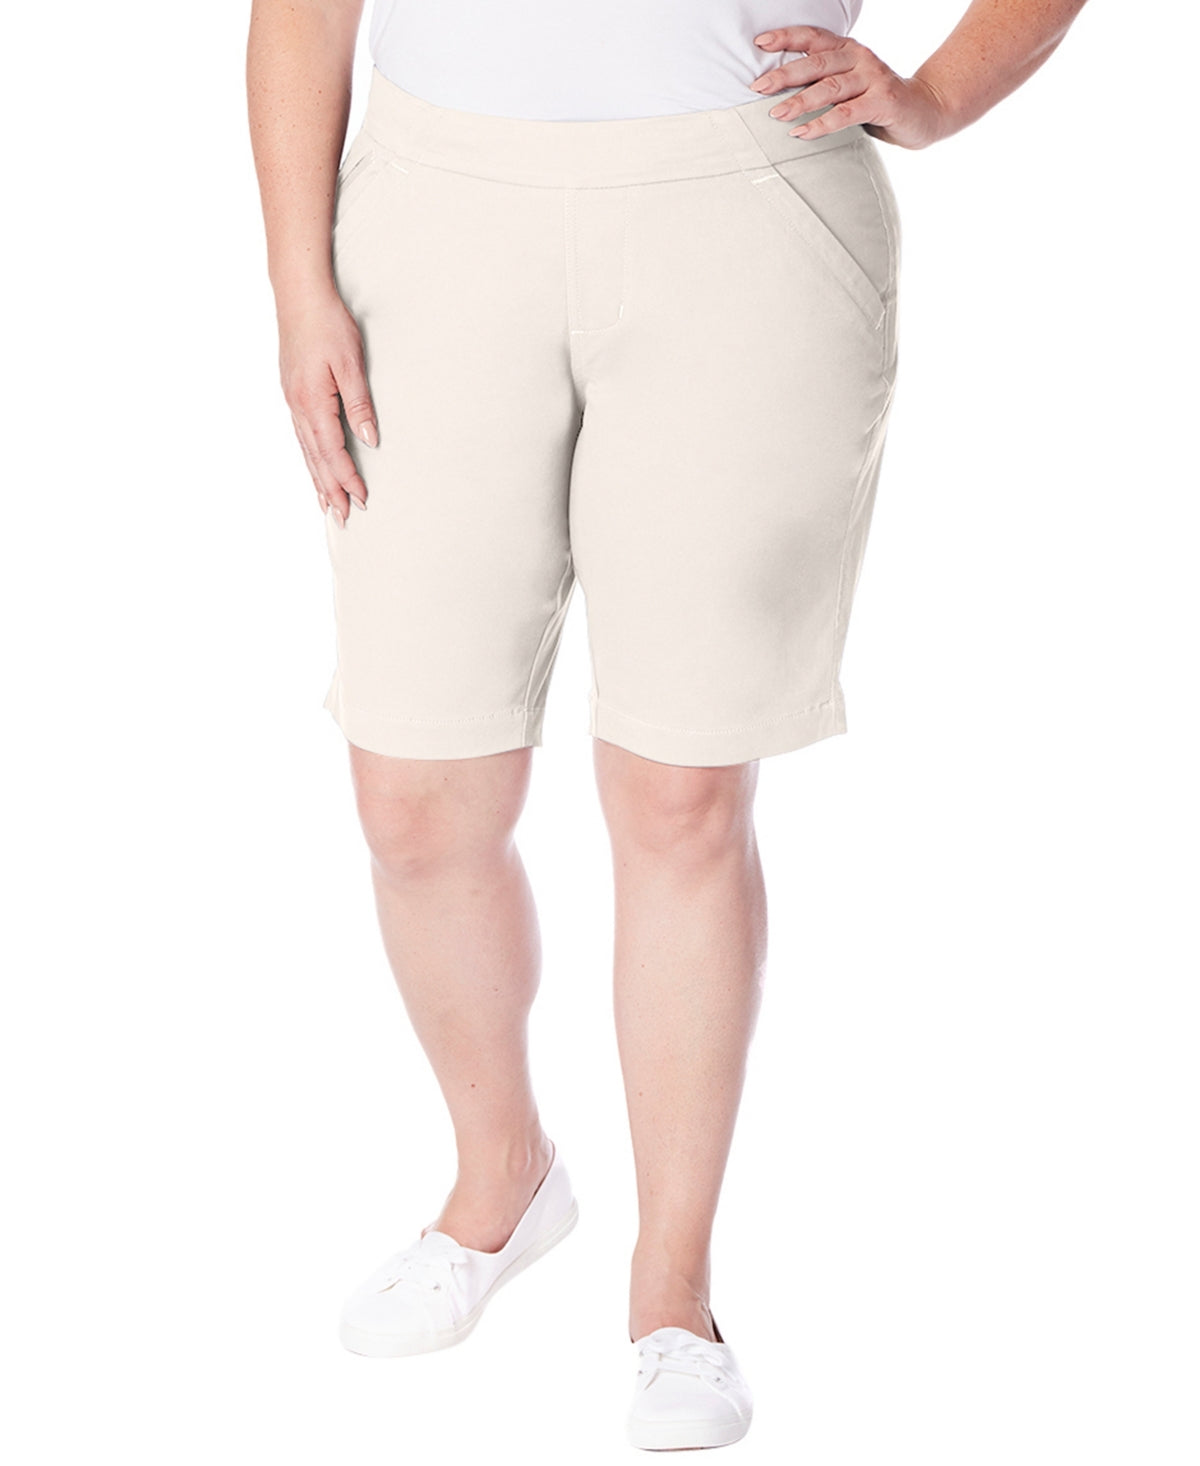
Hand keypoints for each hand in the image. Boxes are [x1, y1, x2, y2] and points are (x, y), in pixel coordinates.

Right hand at [277, 286, 377, 526]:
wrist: (299, 294)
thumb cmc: (328, 324)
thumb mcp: (350, 363)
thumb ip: (359, 403)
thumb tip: (368, 439)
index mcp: (312, 402)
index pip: (332, 452)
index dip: (347, 478)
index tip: (361, 499)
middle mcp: (298, 407)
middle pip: (316, 459)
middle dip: (331, 490)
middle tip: (343, 517)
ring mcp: (292, 401)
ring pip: (306, 451)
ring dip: (318, 479)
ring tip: (327, 504)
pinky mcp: (293, 393)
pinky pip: (302, 436)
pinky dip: (310, 458)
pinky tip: (314, 466)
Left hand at [750, 26, 952, 149]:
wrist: (924, 111)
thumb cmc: (877, 100)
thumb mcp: (849, 85)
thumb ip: (822, 82)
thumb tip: (777, 91)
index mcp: (848, 50)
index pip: (814, 38)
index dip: (787, 37)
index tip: (760, 43)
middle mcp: (859, 58)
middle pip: (817, 62)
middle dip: (785, 74)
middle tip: (757, 87)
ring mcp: (872, 78)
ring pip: (830, 87)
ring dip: (800, 101)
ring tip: (776, 114)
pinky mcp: (883, 102)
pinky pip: (847, 113)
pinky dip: (822, 123)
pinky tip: (802, 133)